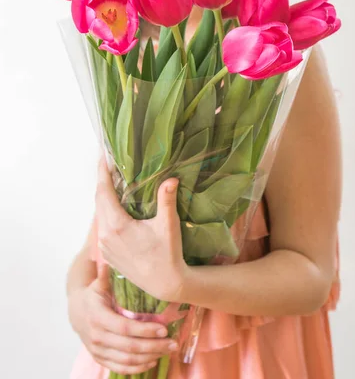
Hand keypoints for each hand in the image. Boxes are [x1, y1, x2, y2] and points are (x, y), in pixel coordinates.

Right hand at [68, 264, 178, 373]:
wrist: (77, 312)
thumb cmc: (94, 295)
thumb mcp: (99, 284)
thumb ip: (107, 275)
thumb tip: (111, 259)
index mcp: (97, 316)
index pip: (124, 327)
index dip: (144, 330)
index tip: (163, 328)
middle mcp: (96, 336)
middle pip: (128, 347)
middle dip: (153, 346)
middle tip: (173, 342)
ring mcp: (98, 350)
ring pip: (126, 360)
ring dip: (149, 357)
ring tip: (168, 350)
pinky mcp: (101, 358)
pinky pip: (120, 367)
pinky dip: (137, 367)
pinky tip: (152, 361)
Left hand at [95, 158, 188, 302]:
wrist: (165, 284)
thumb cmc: (168, 254)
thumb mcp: (168, 225)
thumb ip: (167, 199)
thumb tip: (171, 178)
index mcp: (116, 225)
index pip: (103, 191)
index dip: (102, 172)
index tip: (102, 156)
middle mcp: (105, 235)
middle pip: (99, 200)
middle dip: (103, 181)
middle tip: (109, 163)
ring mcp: (104, 246)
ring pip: (100, 214)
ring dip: (105, 197)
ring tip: (114, 182)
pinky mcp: (108, 254)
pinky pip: (103, 227)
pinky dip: (107, 213)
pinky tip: (117, 207)